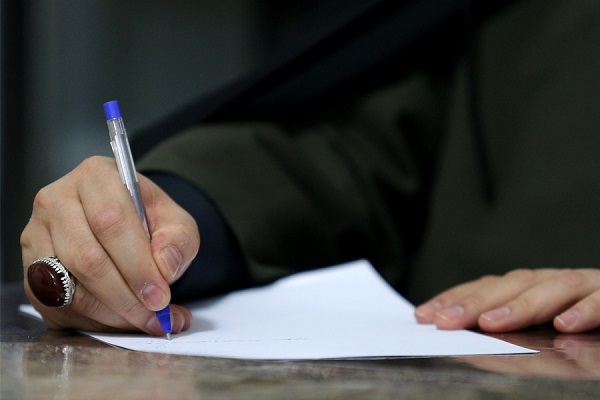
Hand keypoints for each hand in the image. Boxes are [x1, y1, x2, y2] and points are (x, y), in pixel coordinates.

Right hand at [21, 156, 199, 334]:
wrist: (123, 224)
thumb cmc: (147, 220)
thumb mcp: (176, 221)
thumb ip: (178, 240)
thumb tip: (164, 265)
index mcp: (96, 176)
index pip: (111, 222)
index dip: (137, 265)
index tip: (160, 294)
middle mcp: (57, 200)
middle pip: (87, 257)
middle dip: (125, 295)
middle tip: (154, 314)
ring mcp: (37, 233)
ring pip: (68, 284)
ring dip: (110, 311)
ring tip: (143, 320)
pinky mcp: (29, 266)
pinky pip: (56, 303)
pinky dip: (92, 319)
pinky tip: (119, 319)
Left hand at [414, 269, 599, 332]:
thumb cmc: (586, 320)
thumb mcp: (541, 324)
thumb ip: (509, 325)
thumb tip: (454, 330)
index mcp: (533, 286)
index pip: (488, 286)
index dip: (455, 298)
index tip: (424, 315)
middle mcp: (556, 280)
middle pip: (512, 284)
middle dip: (475, 302)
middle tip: (445, 321)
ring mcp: (589, 284)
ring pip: (554, 286)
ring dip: (522, 305)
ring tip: (491, 325)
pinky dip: (587, 309)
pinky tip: (566, 325)